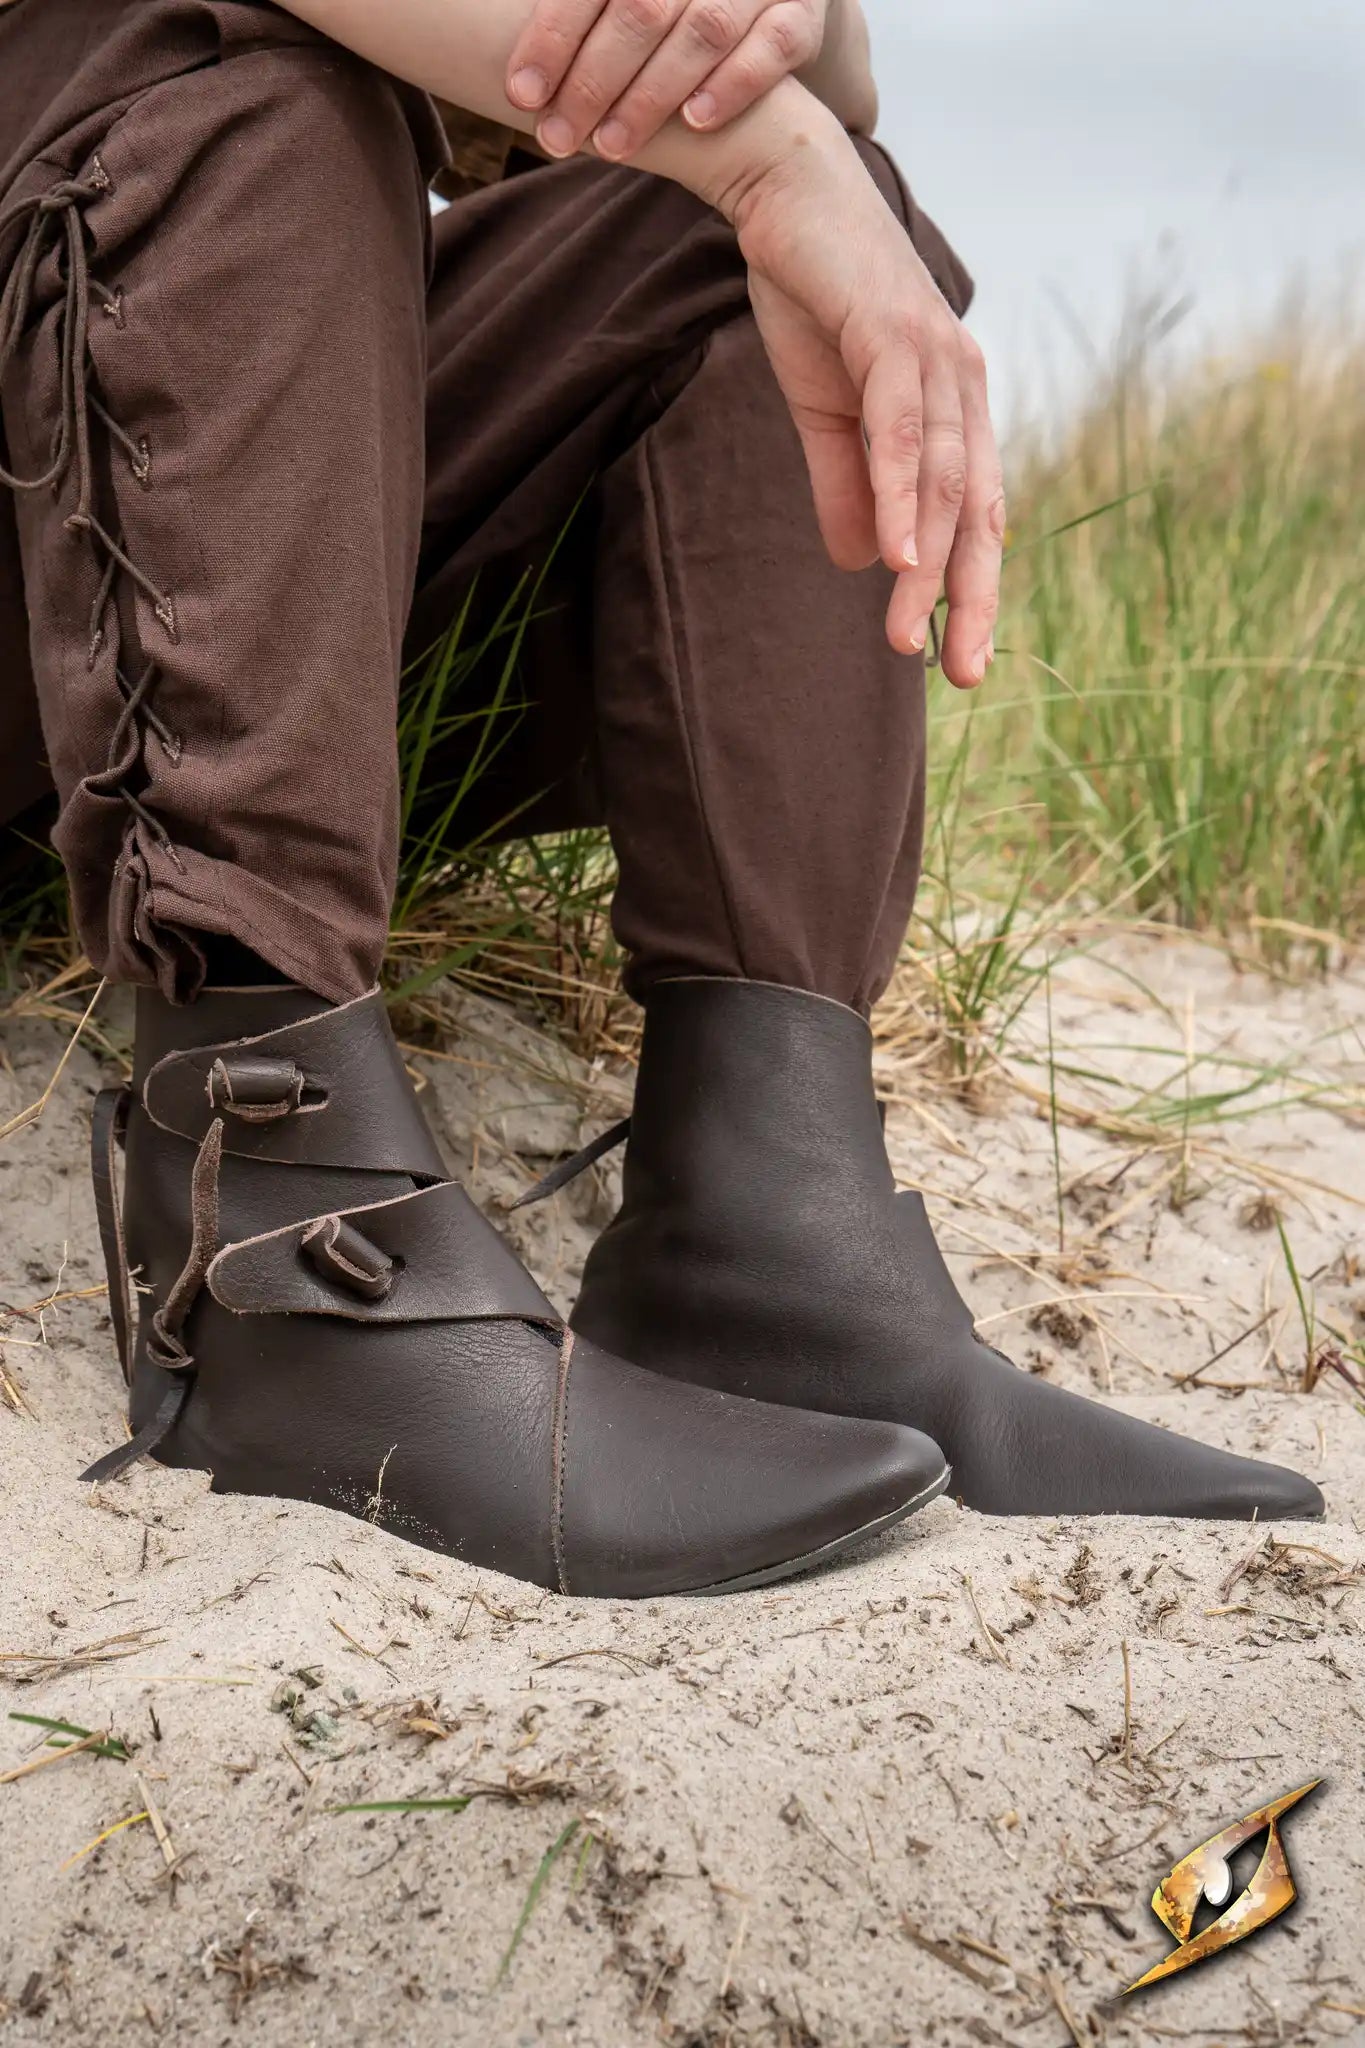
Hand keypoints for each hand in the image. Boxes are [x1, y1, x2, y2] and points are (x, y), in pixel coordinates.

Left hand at [506, 0, 829, 160]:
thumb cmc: (672, 2)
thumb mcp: (619, 2)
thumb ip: (582, 14)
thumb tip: (507, 69)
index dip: (552, 37)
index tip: (520, 93)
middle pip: (640, 9)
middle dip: (592, 80)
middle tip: (555, 138)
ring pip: (703, 31)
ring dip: (652, 95)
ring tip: (610, 146)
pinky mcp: (800, 12)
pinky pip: (773, 47)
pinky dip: (733, 84)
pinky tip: (695, 123)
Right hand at [729, 121, 1003, 685]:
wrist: (784, 198)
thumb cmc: (811, 297)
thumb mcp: (825, 413)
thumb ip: (846, 486)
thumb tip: (860, 565)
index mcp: (952, 408)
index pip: (975, 514)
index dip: (973, 588)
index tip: (963, 660)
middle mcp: (962, 385)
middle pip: (975, 511)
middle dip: (972, 599)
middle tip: (962, 674)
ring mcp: (935, 357)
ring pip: (943, 483)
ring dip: (928, 567)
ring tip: (909, 637)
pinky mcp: (894, 333)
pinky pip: (903, 433)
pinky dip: (902, 498)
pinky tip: (899, 558)